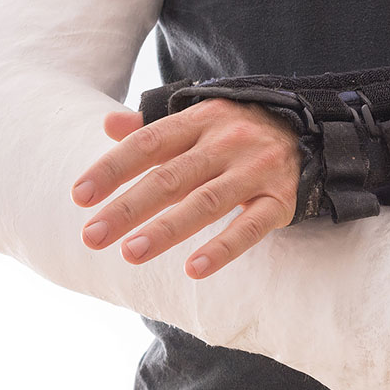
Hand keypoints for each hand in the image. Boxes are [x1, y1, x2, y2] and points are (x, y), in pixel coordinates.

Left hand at [71, 98, 302, 278]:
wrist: (308, 131)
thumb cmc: (237, 131)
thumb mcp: (198, 120)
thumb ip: (153, 127)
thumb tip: (108, 125)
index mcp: (200, 121)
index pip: (148, 143)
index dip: (113, 168)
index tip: (80, 196)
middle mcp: (226, 143)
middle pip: (171, 177)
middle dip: (128, 207)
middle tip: (92, 236)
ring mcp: (254, 171)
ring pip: (206, 202)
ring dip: (167, 229)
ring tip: (131, 252)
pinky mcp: (280, 200)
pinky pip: (251, 227)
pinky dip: (223, 248)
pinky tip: (194, 269)